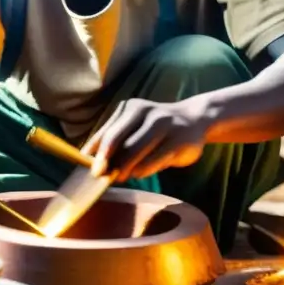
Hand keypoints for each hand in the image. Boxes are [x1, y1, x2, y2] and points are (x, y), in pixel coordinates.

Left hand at [82, 98, 207, 182]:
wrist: (194, 119)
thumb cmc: (155, 128)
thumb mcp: (133, 126)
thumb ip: (114, 138)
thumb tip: (89, 158)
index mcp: (132, 108)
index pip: (108, 132)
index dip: (96, 152)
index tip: (90, 169)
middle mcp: (147, 112)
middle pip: (119, 139)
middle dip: (107, 161)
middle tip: (102, 176)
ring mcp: (165, 124)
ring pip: (136, 151)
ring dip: (125, 168)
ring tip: (122, 176)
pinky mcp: (179, 140)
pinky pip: (155, 160)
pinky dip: (144, 170)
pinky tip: (140, 173)